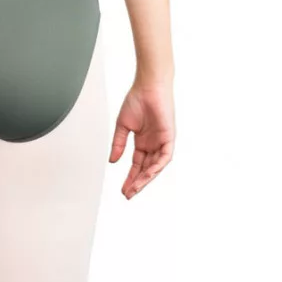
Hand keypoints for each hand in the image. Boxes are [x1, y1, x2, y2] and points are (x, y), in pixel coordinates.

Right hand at [109, 79, 174, 198]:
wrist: (148, 87)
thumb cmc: (137, 100)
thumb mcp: (123, 125)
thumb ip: (118, 144)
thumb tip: (113, 161)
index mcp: (142, 141)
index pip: (137, 165)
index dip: (130, 177)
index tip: (123, 189)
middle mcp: (152, 144)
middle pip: (145, 169)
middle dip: (137, 182)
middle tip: (128, 194)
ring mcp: (161, 142)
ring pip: (155, 167)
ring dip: (145, 178)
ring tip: (135, 188)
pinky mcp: (169, 138)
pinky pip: (164, 157)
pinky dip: (157, 166)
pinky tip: (148, 174)